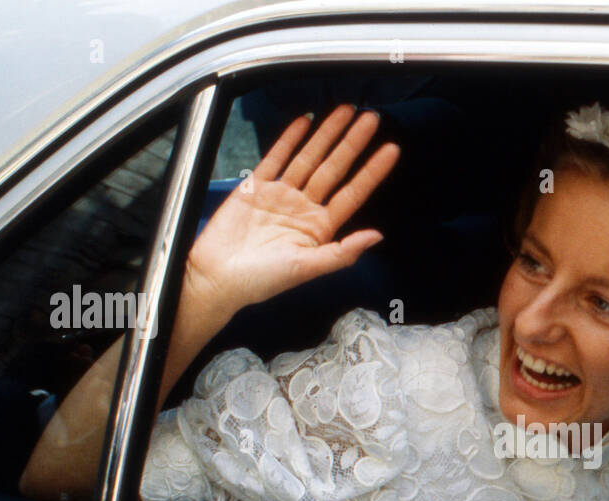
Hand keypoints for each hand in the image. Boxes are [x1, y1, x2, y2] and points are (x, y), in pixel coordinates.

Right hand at [185, 106, 400, 323]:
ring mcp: (280, 195)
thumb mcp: (307, 268)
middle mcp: (303, 208)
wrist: (217, 278)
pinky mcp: (255, 187)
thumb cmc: (261, 281)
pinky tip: (305, 121)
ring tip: (345, 111)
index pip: (353, 193)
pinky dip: (289, 138)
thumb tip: (377, 237)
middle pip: (334, 168)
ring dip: (327, 134)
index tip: (391, 150)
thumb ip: (343, 252)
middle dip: (353, 143)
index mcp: (319, 228)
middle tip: (371, 118)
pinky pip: (276, 157)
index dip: (372, 171)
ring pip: (309, 157)